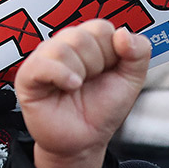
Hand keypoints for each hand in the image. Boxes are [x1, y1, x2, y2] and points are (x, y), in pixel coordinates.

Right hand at [15, 20, 150, 167]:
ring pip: (64, 47)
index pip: (102, 27)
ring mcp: (45, 58)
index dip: (113, 52)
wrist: (87, 139)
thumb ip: (139, 52)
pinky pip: (43, 63)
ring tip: (79, 88)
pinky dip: (62, 75)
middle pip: (83, 35)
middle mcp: (65, 46)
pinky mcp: (28, 76)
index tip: (110, 71)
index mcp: (90, 43)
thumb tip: (123, 33)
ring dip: (81, 73)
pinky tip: (71, 87)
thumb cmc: (104, 109)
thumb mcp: (132, 80)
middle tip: (92, 82)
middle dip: (97, 64)